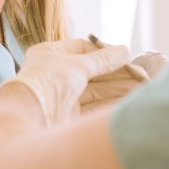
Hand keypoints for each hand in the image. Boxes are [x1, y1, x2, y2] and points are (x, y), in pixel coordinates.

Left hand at [0, 39, 129, 125]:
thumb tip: (124, 51)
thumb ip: (103, 60)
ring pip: (95, 91)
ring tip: (140, 88)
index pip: (82, 49)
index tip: (125, 56)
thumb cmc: (46, 83)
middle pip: (92, 73)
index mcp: (49, 56)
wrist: (28, 119)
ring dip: (118, 89)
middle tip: (140, 75)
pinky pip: (94, 107)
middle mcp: (55, 76)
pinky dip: (111, 104)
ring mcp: (61, 98)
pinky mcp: (68, 118)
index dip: (105, 52)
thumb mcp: (77, 65)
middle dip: (116, 74)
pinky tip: (128, 101)